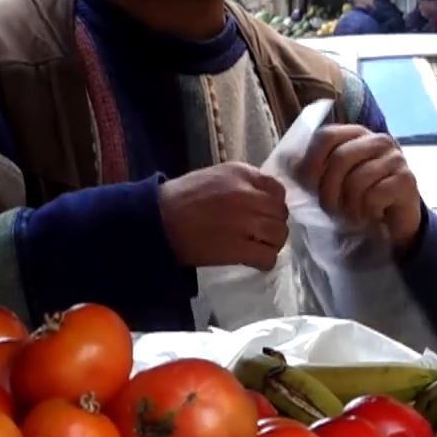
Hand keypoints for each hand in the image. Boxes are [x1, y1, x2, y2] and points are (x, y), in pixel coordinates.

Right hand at [160, 163, 289, 269]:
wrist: (156, 221)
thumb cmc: (181, 199)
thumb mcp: (215, 177)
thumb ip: (243, 183)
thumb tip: (265, 198)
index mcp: (242, 174)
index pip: (277, 190)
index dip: (273, 205)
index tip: (263, 213)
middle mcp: (248, 195)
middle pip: (280, 214)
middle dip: (273, 225)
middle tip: (261, 234)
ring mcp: (245, 222)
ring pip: (279, 235)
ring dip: (272, 244)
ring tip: (258, 247)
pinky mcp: (239, 248)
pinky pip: (268, 257)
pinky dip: (265, 262)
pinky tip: (254, 261)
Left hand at [295, 124, 423, 249]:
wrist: (394, 220)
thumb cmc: (358, 197)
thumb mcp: (333, 179)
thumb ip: (315, 166)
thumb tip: (284, 166)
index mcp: (356, 134)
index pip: (326, 136)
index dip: (312, 162)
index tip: (308, 186)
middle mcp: (378, 140)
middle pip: (340, 157)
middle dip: (328, 190)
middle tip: (329, 209)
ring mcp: (396, 158)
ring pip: (358, 179)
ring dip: (348, 205)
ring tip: (350, 214)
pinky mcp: (407, 180)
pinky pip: (375, 195)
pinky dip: (366, 211)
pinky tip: (369, 215)